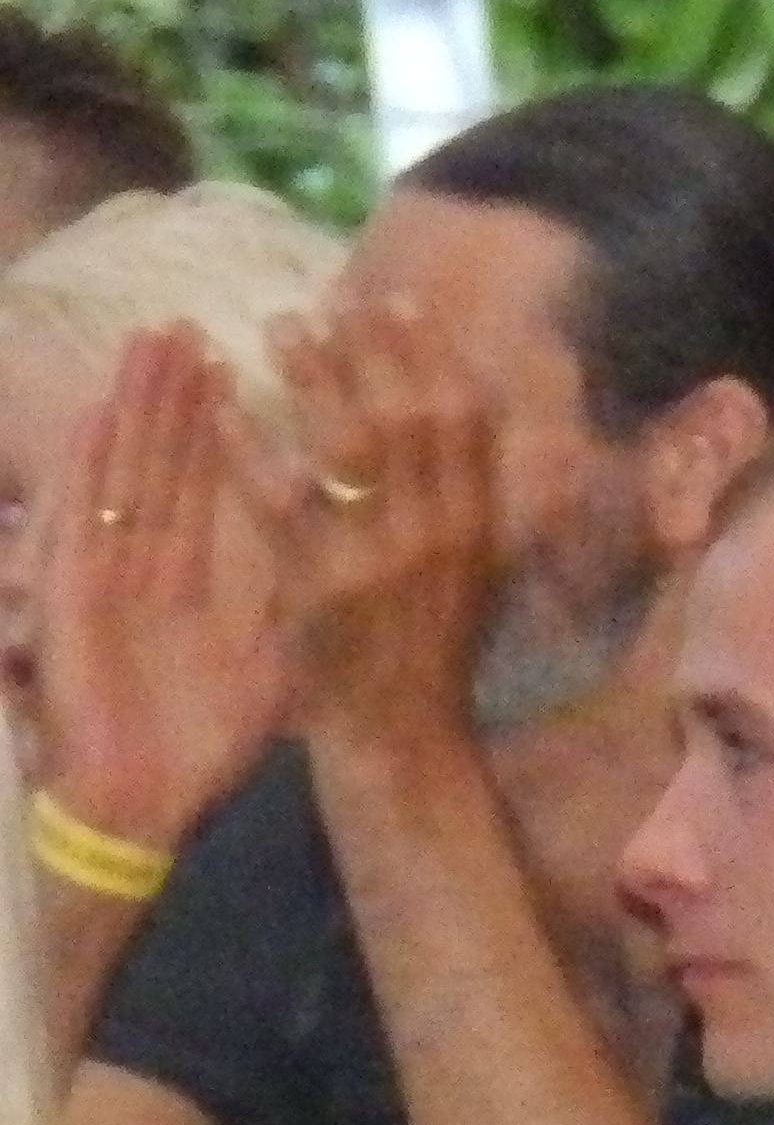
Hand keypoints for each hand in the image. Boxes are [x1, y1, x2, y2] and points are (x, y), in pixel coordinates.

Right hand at [29, 329, 292, 849]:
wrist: (142, 801)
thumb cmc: (202, 735)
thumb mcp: (268, 654)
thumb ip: (292, 595)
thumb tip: (351, 544)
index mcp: (201, 571)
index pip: (220, 477)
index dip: (232, 421)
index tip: (249, 364)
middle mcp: (154, 560)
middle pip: (169, 458)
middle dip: (179, 391)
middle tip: (191, 322)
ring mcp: (110, 573)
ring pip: (125, 471)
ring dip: (135, 406)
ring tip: (150, 340)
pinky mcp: (72, 600)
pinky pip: (80, 523)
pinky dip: (83, 469)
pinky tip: (92, 417)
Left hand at [236, 298, 505, 755]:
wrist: (403, 732)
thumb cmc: (439, 645)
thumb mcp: (483, 567)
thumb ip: (476, 494)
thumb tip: (470, 406)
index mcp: (481, 523)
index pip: (466, 418)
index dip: (434, 353)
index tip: (401, 302)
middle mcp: (439, 533)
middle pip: (407, 418)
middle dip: (371, 351)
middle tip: (332, 300)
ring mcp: (378, 560)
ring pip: (348, 449)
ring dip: (314, 380)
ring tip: (281, 329)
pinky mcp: (318, 587)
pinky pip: (280, 502)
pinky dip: (252, 448)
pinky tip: (230, 407)